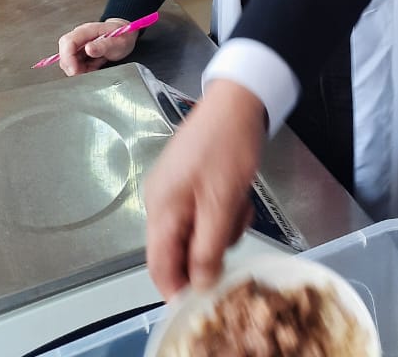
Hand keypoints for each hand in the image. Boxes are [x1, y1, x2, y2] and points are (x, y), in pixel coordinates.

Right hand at [57, 18, 138, 75]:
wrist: (127, 35)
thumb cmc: (123, 36)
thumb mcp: (117, 43)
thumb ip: (103, 45)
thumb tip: (88, 49)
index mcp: (87, 30)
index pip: (67, 42)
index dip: (67, 58)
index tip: (75, 71)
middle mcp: (80, 36)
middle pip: (64, 53)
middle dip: (72, 66)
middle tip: (87, 71)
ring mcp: (79, 44)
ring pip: (68, 61)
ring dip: (79, 69)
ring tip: (95, 66)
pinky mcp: (80, 52)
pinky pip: (75, 64)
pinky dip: (83, 69)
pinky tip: (94, 66)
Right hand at [144, 78, 268, 297]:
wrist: (240, 99)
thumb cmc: (228, 144)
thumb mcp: (222, 201)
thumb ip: (208, 247)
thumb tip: (199, 285)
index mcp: (162, 207)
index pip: (158, 265)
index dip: (177, 288)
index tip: (201, 299)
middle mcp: (162, 200)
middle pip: (179, 249)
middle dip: (209, 248)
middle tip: (233, 227)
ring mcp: (177, 189)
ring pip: (196, 231)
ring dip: (222, 228)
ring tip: (240, 204)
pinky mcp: (192, 180)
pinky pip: (204, 212)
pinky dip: (223, 210)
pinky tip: (238, 194)